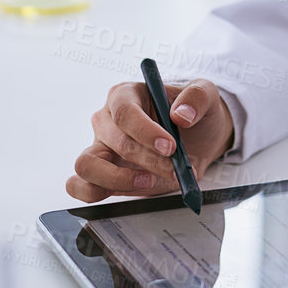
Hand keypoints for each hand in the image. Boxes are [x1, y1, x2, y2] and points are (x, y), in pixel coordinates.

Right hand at [66, 78, 234, 202]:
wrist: (198, 138)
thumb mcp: (206, 94)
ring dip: (118, 179)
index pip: (124, 111)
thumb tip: (181, 114)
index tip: (170, 147)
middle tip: (175, 169)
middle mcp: (107, 120)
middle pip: (116, 142)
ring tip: (148, 182)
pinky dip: (98, 194)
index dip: (145, 131)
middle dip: (148, 160)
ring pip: (87, 165)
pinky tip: (130, 190)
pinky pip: (81, 186)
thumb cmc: (194, 112)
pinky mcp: (102, 174)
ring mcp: (101, 148)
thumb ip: (198, 97)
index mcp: (125, 95)